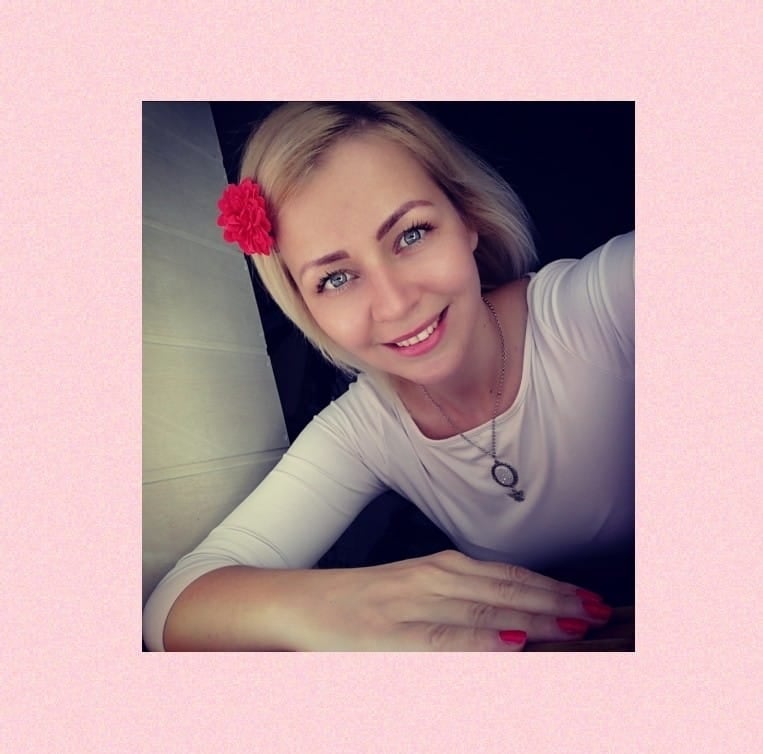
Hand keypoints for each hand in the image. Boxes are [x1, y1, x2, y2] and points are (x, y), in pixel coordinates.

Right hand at [274, 550, 611, 650]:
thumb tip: (512, 624)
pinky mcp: (391, 633)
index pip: (507, 577)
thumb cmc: (362, 601)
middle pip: (505, 591)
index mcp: (440, 568)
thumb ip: (460, 605)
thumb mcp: (415, 594)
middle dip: (556, 603)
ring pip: (484, 609)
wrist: (302, 604)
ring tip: (574, 625)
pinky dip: (480, 639)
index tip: (587, 599)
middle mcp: (432, 579)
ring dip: (534, 617)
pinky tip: (509, 642)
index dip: (551, 588)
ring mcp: (412, 603)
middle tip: (597, 612)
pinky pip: (444, 638)